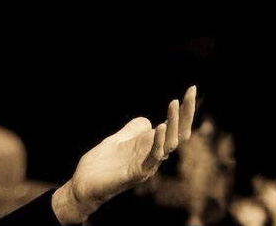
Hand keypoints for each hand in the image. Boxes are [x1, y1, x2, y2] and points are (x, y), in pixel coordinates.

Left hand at [56, 85, 197, 222]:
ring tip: (174, 103)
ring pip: (170, 144)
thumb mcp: (118, 139)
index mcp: (150, 146)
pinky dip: (159, 142)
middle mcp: (153, 155)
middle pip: (179, 134)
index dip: (184, 110)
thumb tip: (147, 121)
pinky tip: (160, 127)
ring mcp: (147, 165)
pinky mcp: (136, 174)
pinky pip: (153, 158)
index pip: (175, 126)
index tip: (192, 89)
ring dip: (174, 123)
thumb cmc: (101, 166)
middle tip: (191, 91)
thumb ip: (133, 130)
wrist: (83, 185)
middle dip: (186, 113)